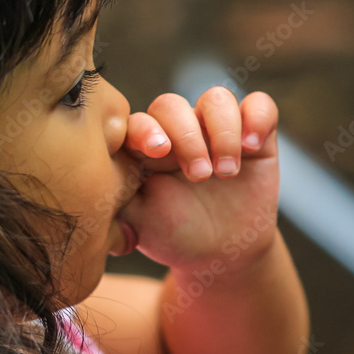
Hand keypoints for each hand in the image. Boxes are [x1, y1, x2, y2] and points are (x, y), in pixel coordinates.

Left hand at [117, 87, 279, 272]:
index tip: (158, 151)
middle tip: (200, 176)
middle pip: (174, 105)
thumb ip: (114, 198)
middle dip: (187, 137)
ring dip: (223, 131)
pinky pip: (260, 107)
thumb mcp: (138, 223)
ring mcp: (216, 130)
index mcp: (144, 147)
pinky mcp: (256, 136)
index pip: (137, 122)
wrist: (221, 255)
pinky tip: (253, 147)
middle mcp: (179, 131)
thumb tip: (93, 185)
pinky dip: (258, 119)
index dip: (146, 129)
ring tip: (226, 172)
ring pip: (217, 98)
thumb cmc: (174, 237)